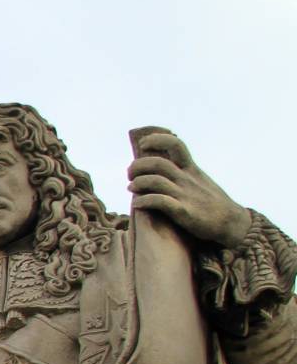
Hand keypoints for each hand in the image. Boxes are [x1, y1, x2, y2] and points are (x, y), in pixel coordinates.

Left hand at [128, 129, 250, 248]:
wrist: (233, 223)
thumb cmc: (211, 203)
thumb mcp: (200, 180)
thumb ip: (183, 172)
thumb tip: (159, 167)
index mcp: (191, 169)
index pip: (175, 144)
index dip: (157, 139)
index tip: (143, 143)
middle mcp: (187, 179)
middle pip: (157, 163)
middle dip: (138, 166)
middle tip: (130, 174)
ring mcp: (185, 195)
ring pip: (155, 181)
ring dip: (138, 183)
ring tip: (131, 188)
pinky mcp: (184, 212)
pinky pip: (160, 202)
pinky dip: (144, 201)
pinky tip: (137, 204)